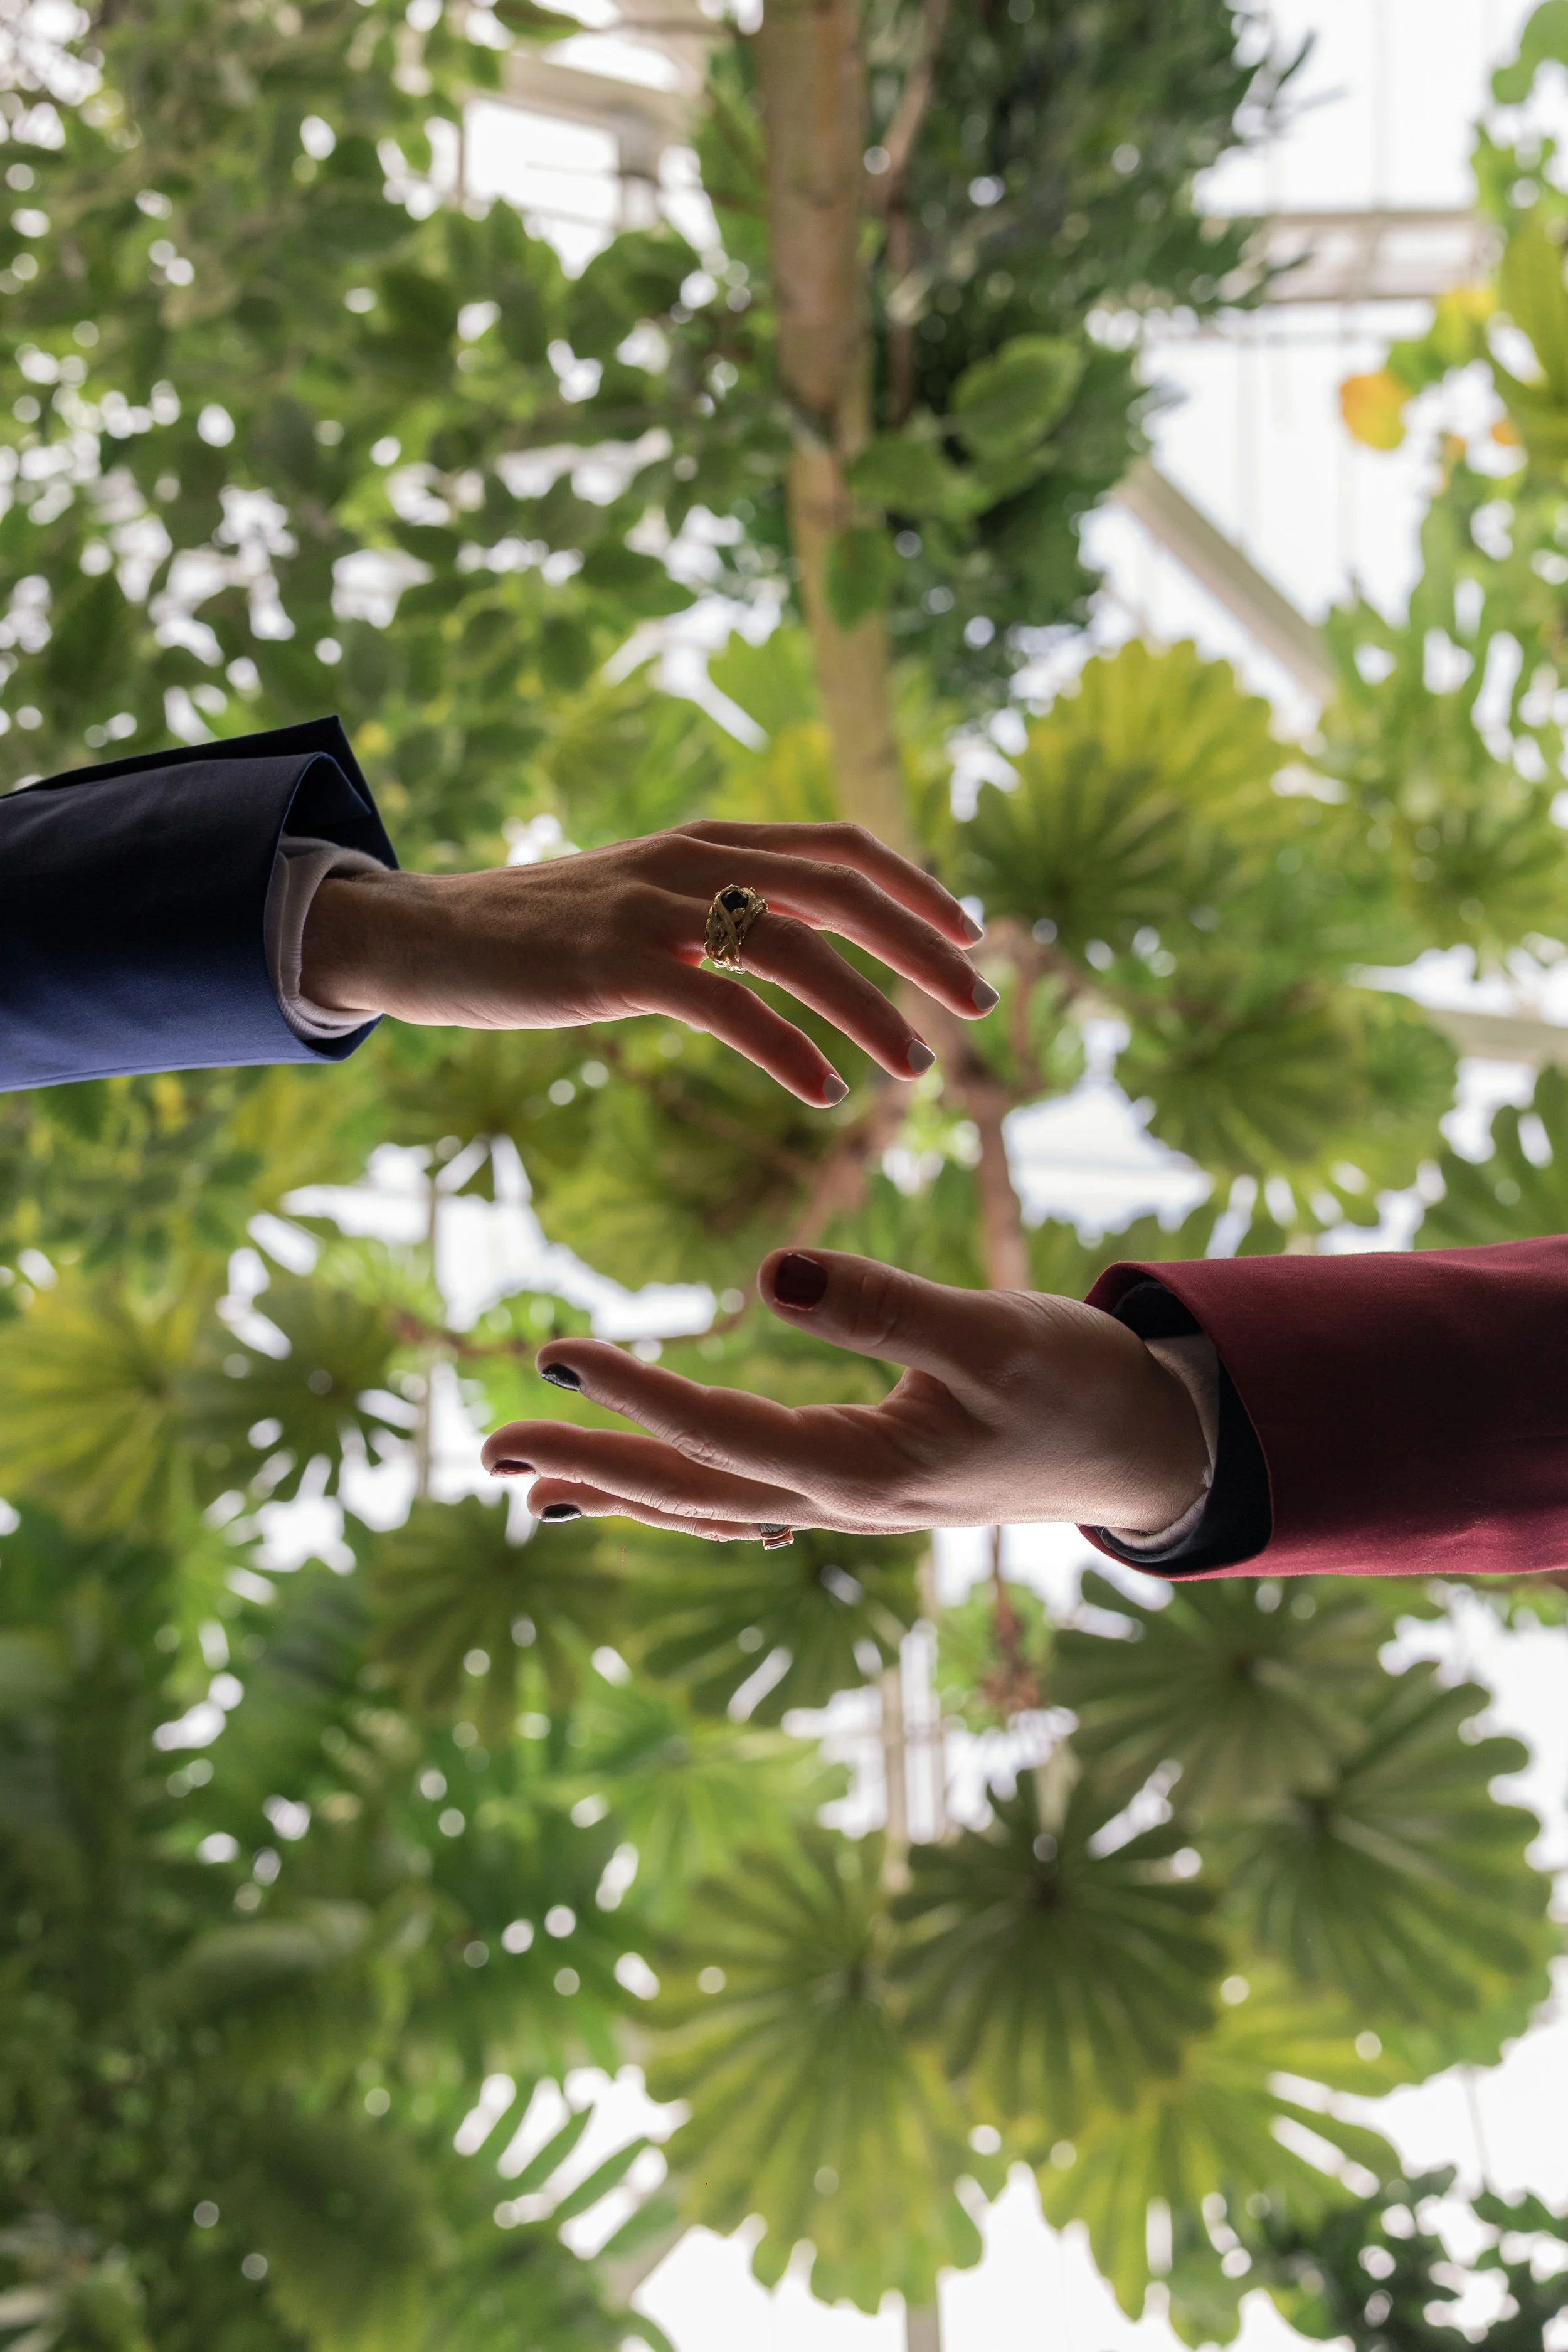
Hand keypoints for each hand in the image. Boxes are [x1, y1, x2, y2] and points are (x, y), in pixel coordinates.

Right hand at [301, 820, 992, 1106]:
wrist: (426, 933)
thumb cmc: (542, 933)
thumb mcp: (646, 902)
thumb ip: (720, 909)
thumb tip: (800, 941)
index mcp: (710, 842)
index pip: (841, 847)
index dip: (917, 889)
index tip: (969, 938)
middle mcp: (692, 861)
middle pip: (839, 889)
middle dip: (922, 947)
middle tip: (978, 1004)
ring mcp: (652, 908)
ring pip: (793, 947)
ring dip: (869, 1009)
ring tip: (916, 1067)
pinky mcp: (614, 964)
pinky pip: (725, 1006)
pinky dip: (787, 1051)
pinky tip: (823, 1092)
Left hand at [480, 1247, 1209, 1539]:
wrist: (1150, 1449)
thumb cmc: (1079, 1384)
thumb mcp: (992, 1332)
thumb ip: (884, 1305)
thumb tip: (767, 1271)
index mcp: (862, 1471)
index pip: (717, 1433)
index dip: (632, 1393)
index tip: (553, 1349)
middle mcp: (839, 1503)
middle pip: (687, 1493)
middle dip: (588, 1468)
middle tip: (487, 1452)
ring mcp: (848, 1503)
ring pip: (710, 1503)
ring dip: (621, 1486)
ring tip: (534, 1479)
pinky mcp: (863, 1484)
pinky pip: (747, 1495)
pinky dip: (683, 1487)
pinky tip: (649, 1477)